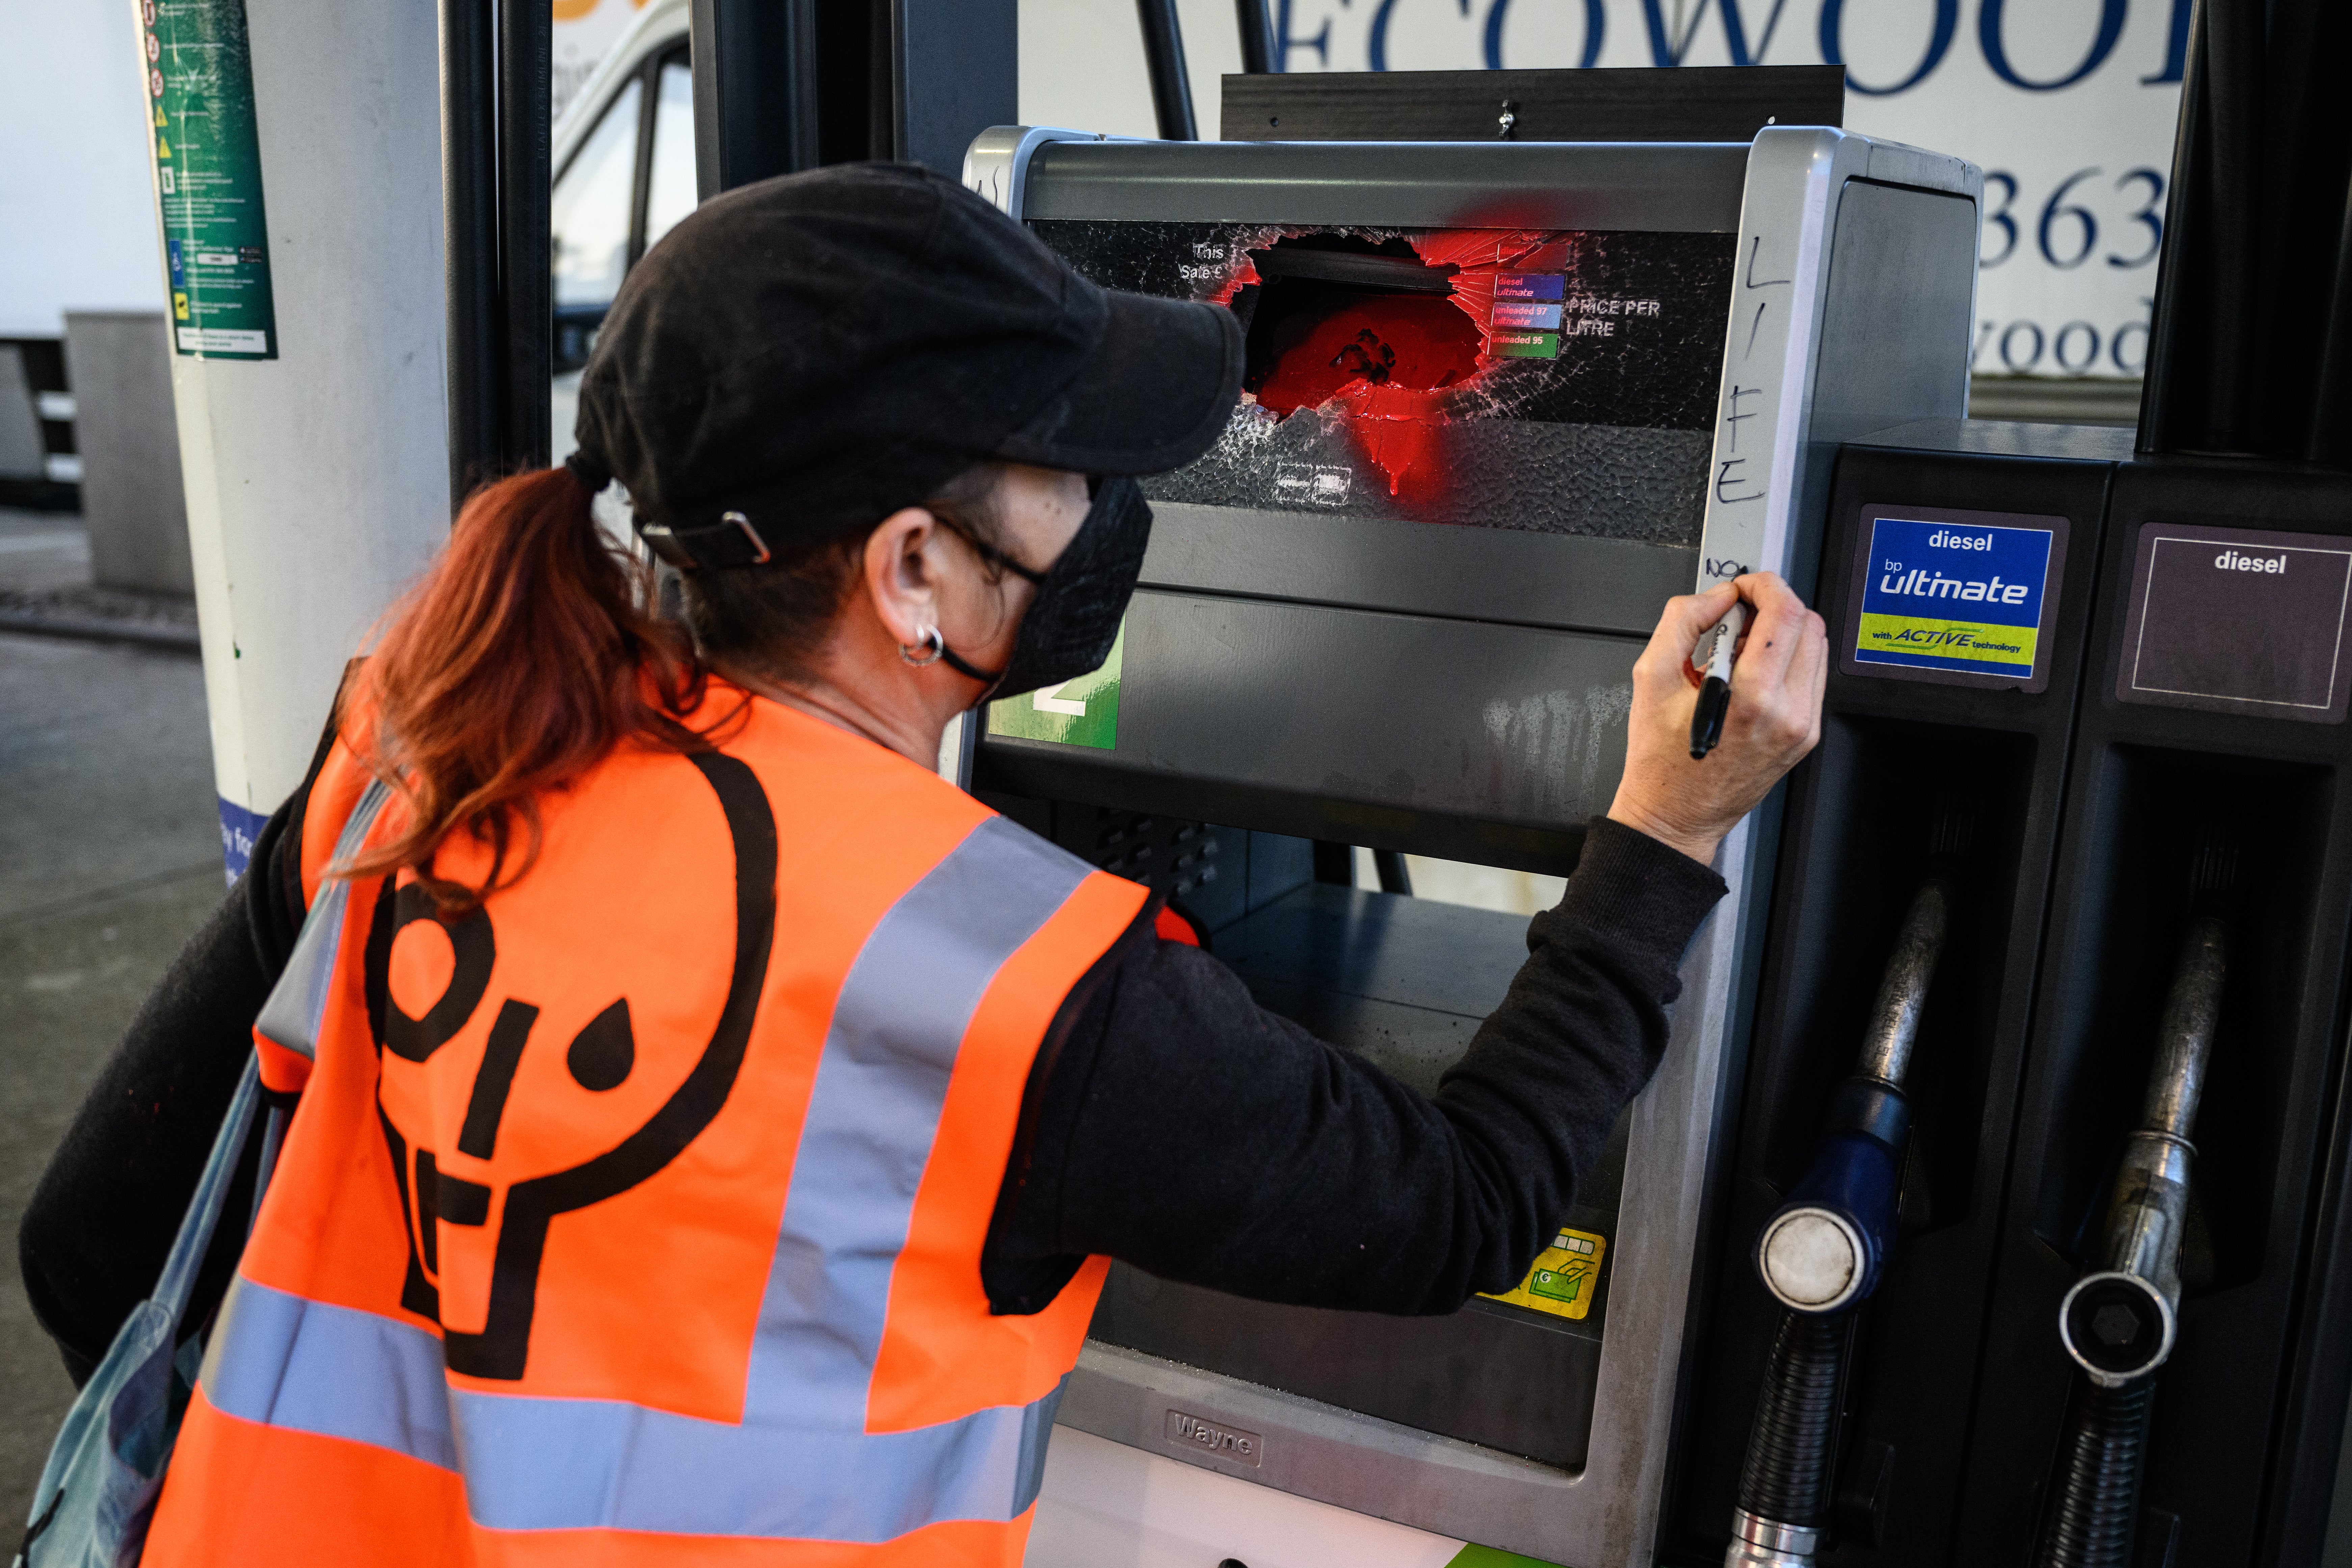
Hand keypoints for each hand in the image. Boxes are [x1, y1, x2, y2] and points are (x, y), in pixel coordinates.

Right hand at [1606, 573, 1825, 865]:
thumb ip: (1682, 621)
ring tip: (1740, 651)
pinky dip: (1787, 661)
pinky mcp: (1805, 735)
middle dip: (1773, 606)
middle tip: (1737, 617)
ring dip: (1783, 633)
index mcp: (1752, 697)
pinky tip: (1751, 675)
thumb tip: (1717, 596)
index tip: (1742, 588)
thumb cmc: (1661, 762)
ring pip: (1816, 647)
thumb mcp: (1651, 678)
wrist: (1674, 816)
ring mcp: (1802, 726)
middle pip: (1808, 623)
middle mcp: (1788, 712)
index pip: (1786, 612)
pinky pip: (1811, 676)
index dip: (1763, 585)